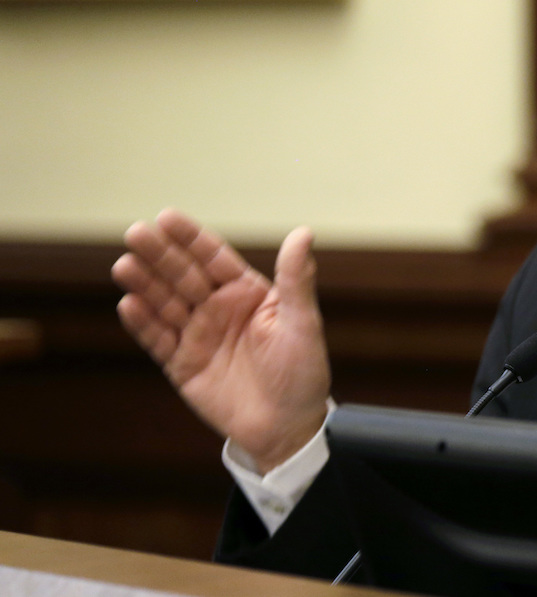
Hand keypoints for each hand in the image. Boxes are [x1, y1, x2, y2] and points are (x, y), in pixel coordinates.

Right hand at [112, 209, 330, 473]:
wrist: (289, 428)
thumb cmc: (303, 373)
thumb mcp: (303, 323)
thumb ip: (296, 280)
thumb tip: (303, 232)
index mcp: (248, 292)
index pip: (214, 258)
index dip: (191, 239)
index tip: (167, 217)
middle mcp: (219, 309)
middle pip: (183, 276)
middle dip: (160, 255)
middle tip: (135, 233)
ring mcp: (198, 336)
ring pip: (165, 304)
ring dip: (145, 285)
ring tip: (125, 265)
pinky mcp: (183, 366)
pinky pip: (159, 341)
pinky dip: (143, 325)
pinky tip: (128, 305)